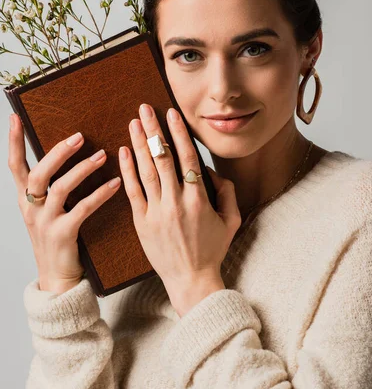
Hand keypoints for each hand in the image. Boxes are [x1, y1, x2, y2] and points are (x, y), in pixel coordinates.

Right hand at [8, 114, 120, 292]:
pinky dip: (100, 194)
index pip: (15, 166)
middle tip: (79, 136)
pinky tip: (115, 184)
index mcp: (24, 199)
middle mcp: (30, 208)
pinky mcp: (62, 234)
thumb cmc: (57, 240)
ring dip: (83, 169)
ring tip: (103, 155)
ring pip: (60, 188)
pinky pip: (83, 209)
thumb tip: (64, 156)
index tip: (15, 118)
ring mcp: (44, 222)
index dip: (13, 141)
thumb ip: (49, 188)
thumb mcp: (45, 213)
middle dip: (58, 152)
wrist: (58, 278)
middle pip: (39, 173)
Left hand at [118, 104, 241, 315]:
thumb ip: (226, 192)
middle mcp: (176, 202)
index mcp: (199, 200)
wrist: (191, 279)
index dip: (177, 133)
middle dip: (153, 130)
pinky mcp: (142, 222)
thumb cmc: (212, 250)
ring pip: (146, 170)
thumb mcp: (231, 220)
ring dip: (138, 144)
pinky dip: (127, 170)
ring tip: (132, 123)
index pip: (186, 158)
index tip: (170, 113)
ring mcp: (157, 212)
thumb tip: (212, 171)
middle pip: (162, 158)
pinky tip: (123, 152)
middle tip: (145, 108)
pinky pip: (133, 191)